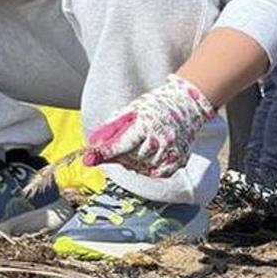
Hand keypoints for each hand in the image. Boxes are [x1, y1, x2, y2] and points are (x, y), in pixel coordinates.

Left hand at [83, 74, 215, 177]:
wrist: (187, 104)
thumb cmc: (156, 105)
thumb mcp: (131, 110)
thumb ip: (113, 126)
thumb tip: (95, 141)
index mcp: (147, 125)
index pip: (122, 144)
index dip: (106, 153)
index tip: (90, 158)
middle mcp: (160, 140)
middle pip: (131, 158)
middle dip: (117, 156)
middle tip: (112, 151)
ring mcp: (171, 151)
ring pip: (142, 167)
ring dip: (131, 163)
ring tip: (130, 151)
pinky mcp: (178, 159)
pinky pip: (157, 172)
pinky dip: (146, 168)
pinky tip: (143, 158)